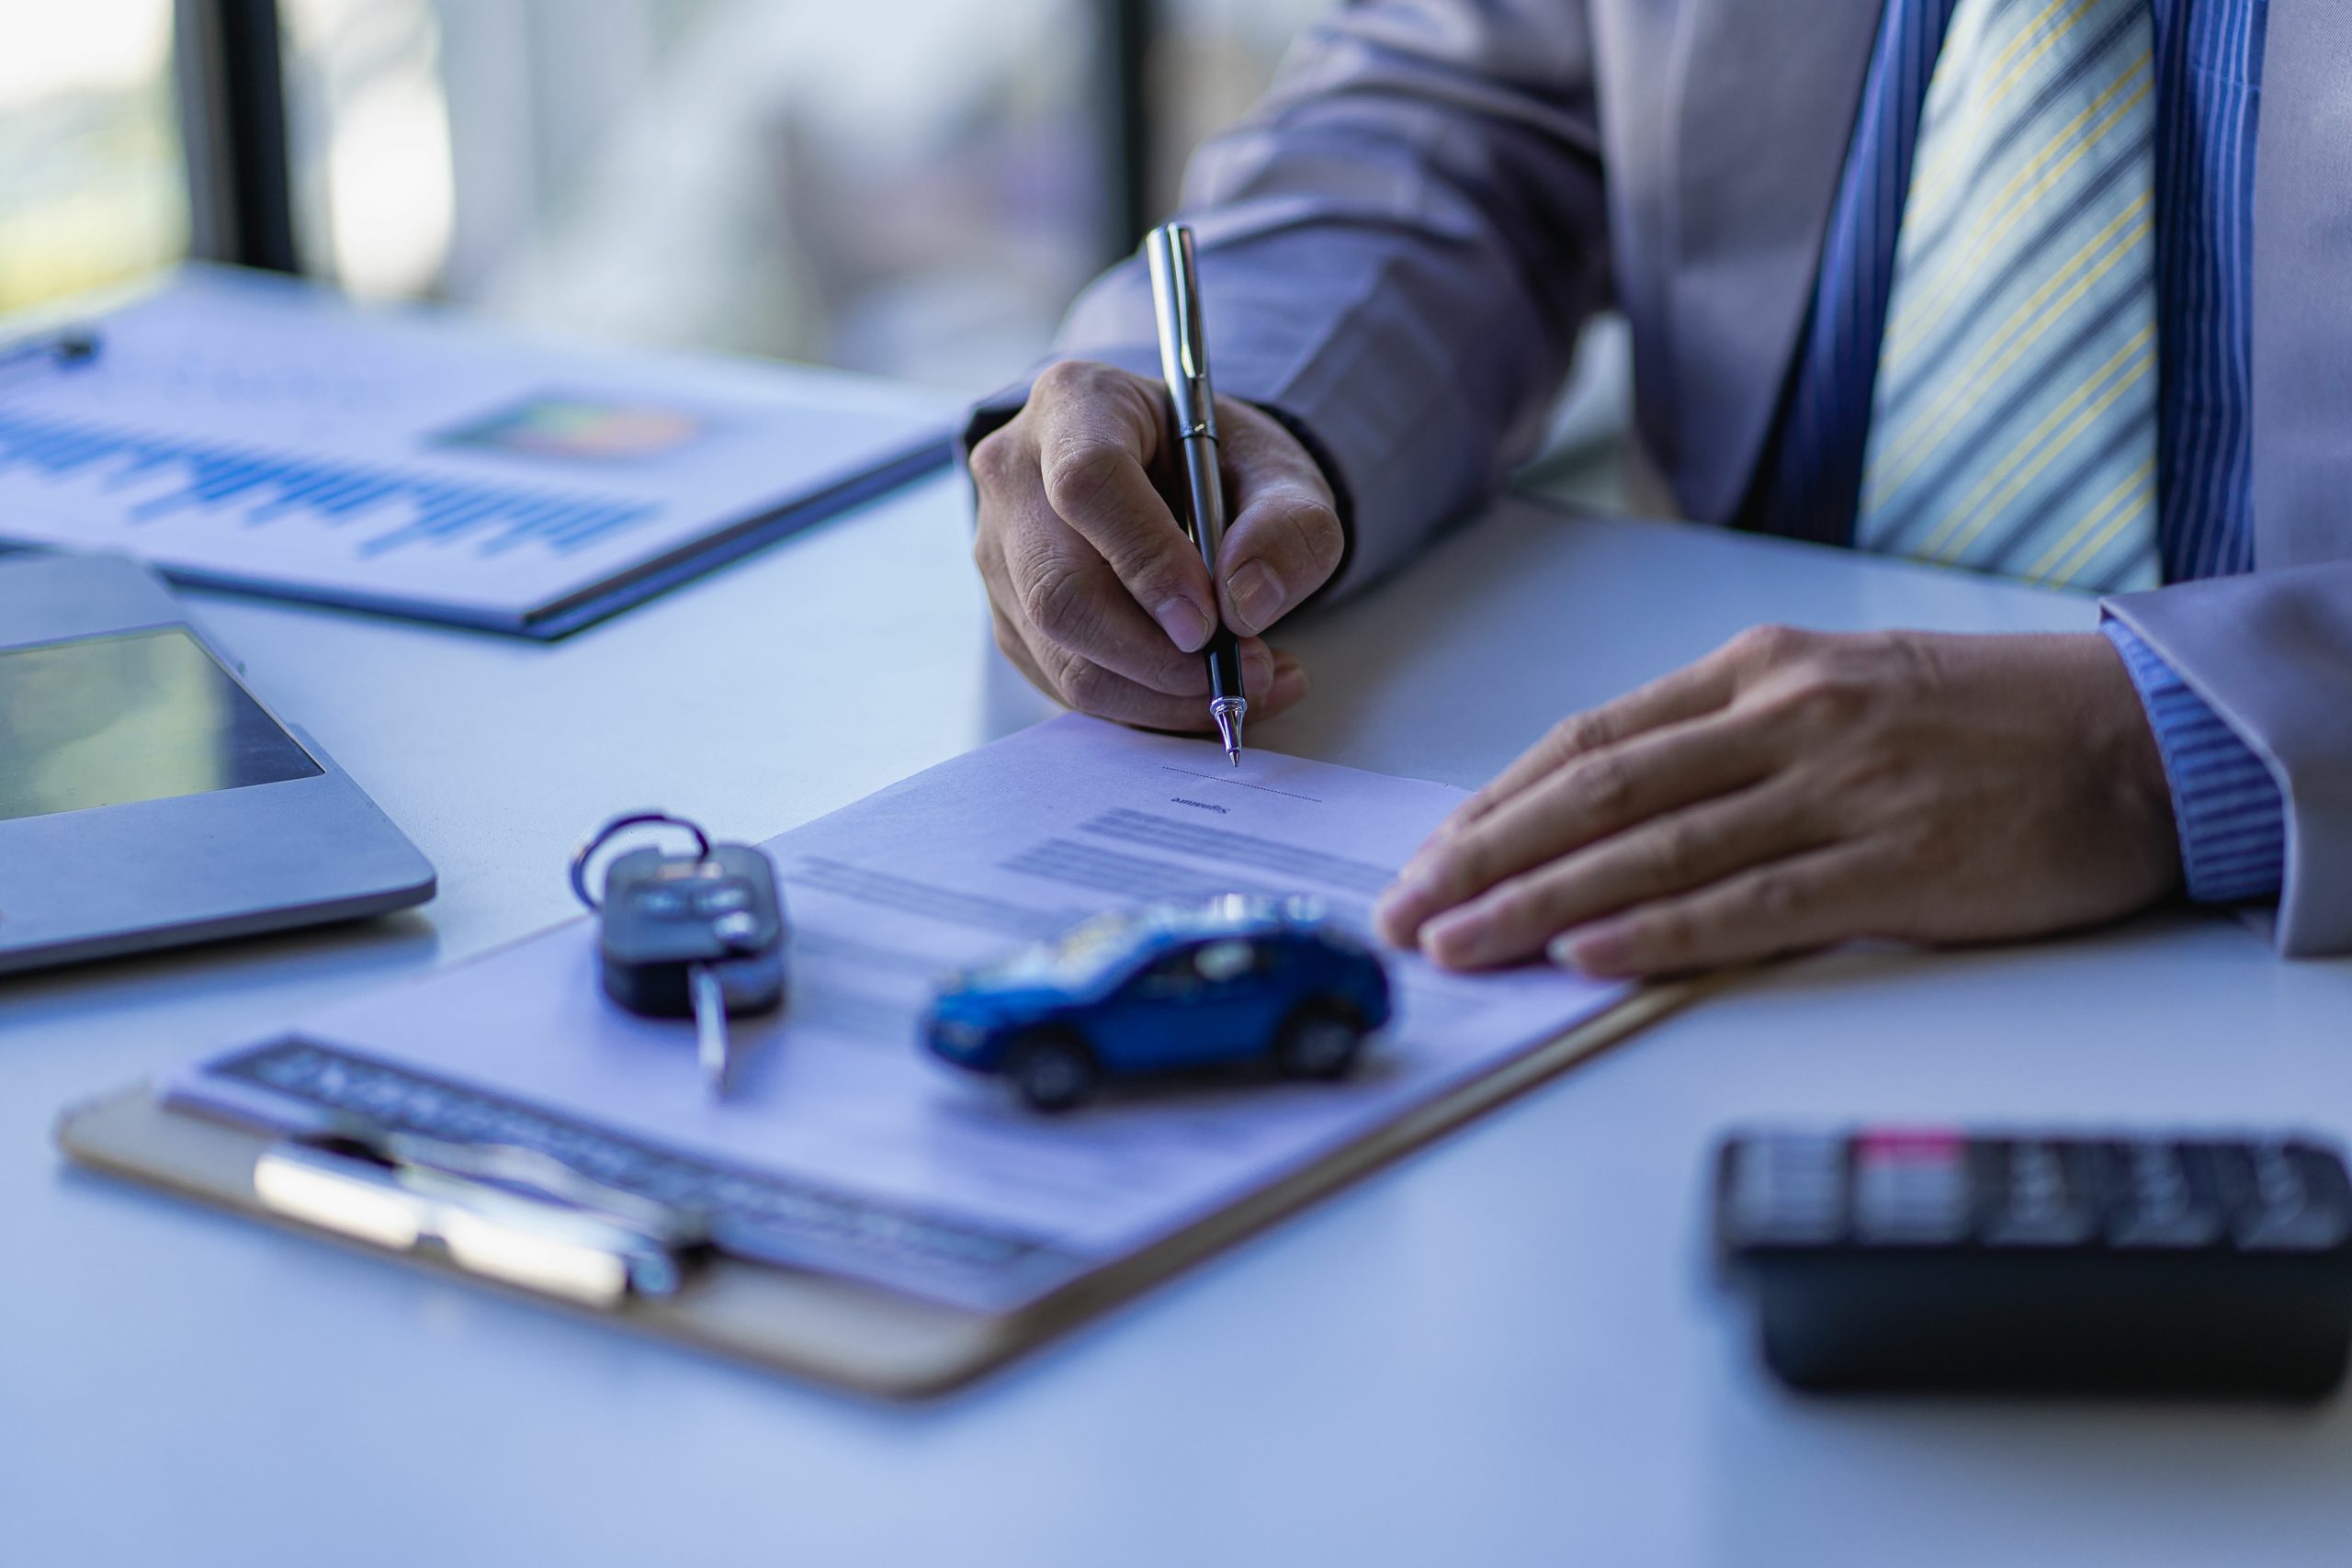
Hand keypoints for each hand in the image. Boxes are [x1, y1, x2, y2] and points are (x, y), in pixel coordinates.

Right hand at [970, 360, 1342, 729]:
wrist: (1179, 482)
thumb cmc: (1222, 466)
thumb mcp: (1282, 474)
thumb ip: (1288, 526)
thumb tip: (1244, 602)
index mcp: (1076, 404)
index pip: (1087, 484)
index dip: (1146, 560)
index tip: (1210, 621)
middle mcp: (1015, 475)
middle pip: (1060, 588)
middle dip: (1158, 656)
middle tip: (1243, 672)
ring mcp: (1001, 553)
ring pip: (1062, 652)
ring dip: (1161, 694)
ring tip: (1249, 685)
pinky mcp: (1012, 618)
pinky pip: (1067, 685)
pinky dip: (1147, 707)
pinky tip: (1209, 689)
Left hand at [1373, 626, 2182, 977]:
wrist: (2143, 736)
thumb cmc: (1983, 719)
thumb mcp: (1838, 691)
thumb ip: (1725, 744)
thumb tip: (1604, 816)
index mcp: (1759, 672)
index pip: (1590, 741)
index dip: (1494, 805)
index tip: (1426, 857)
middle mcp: (1785, 719)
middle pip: (1596, 793)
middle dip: (1484, 858)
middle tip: (1404, 911)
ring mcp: (1840, 789)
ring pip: (1654, 849)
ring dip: (1540, 901)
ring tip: (1460, 944)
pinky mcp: (1898, 864)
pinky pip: (1753, 902)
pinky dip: (1660, 928)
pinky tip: (1587, 952)